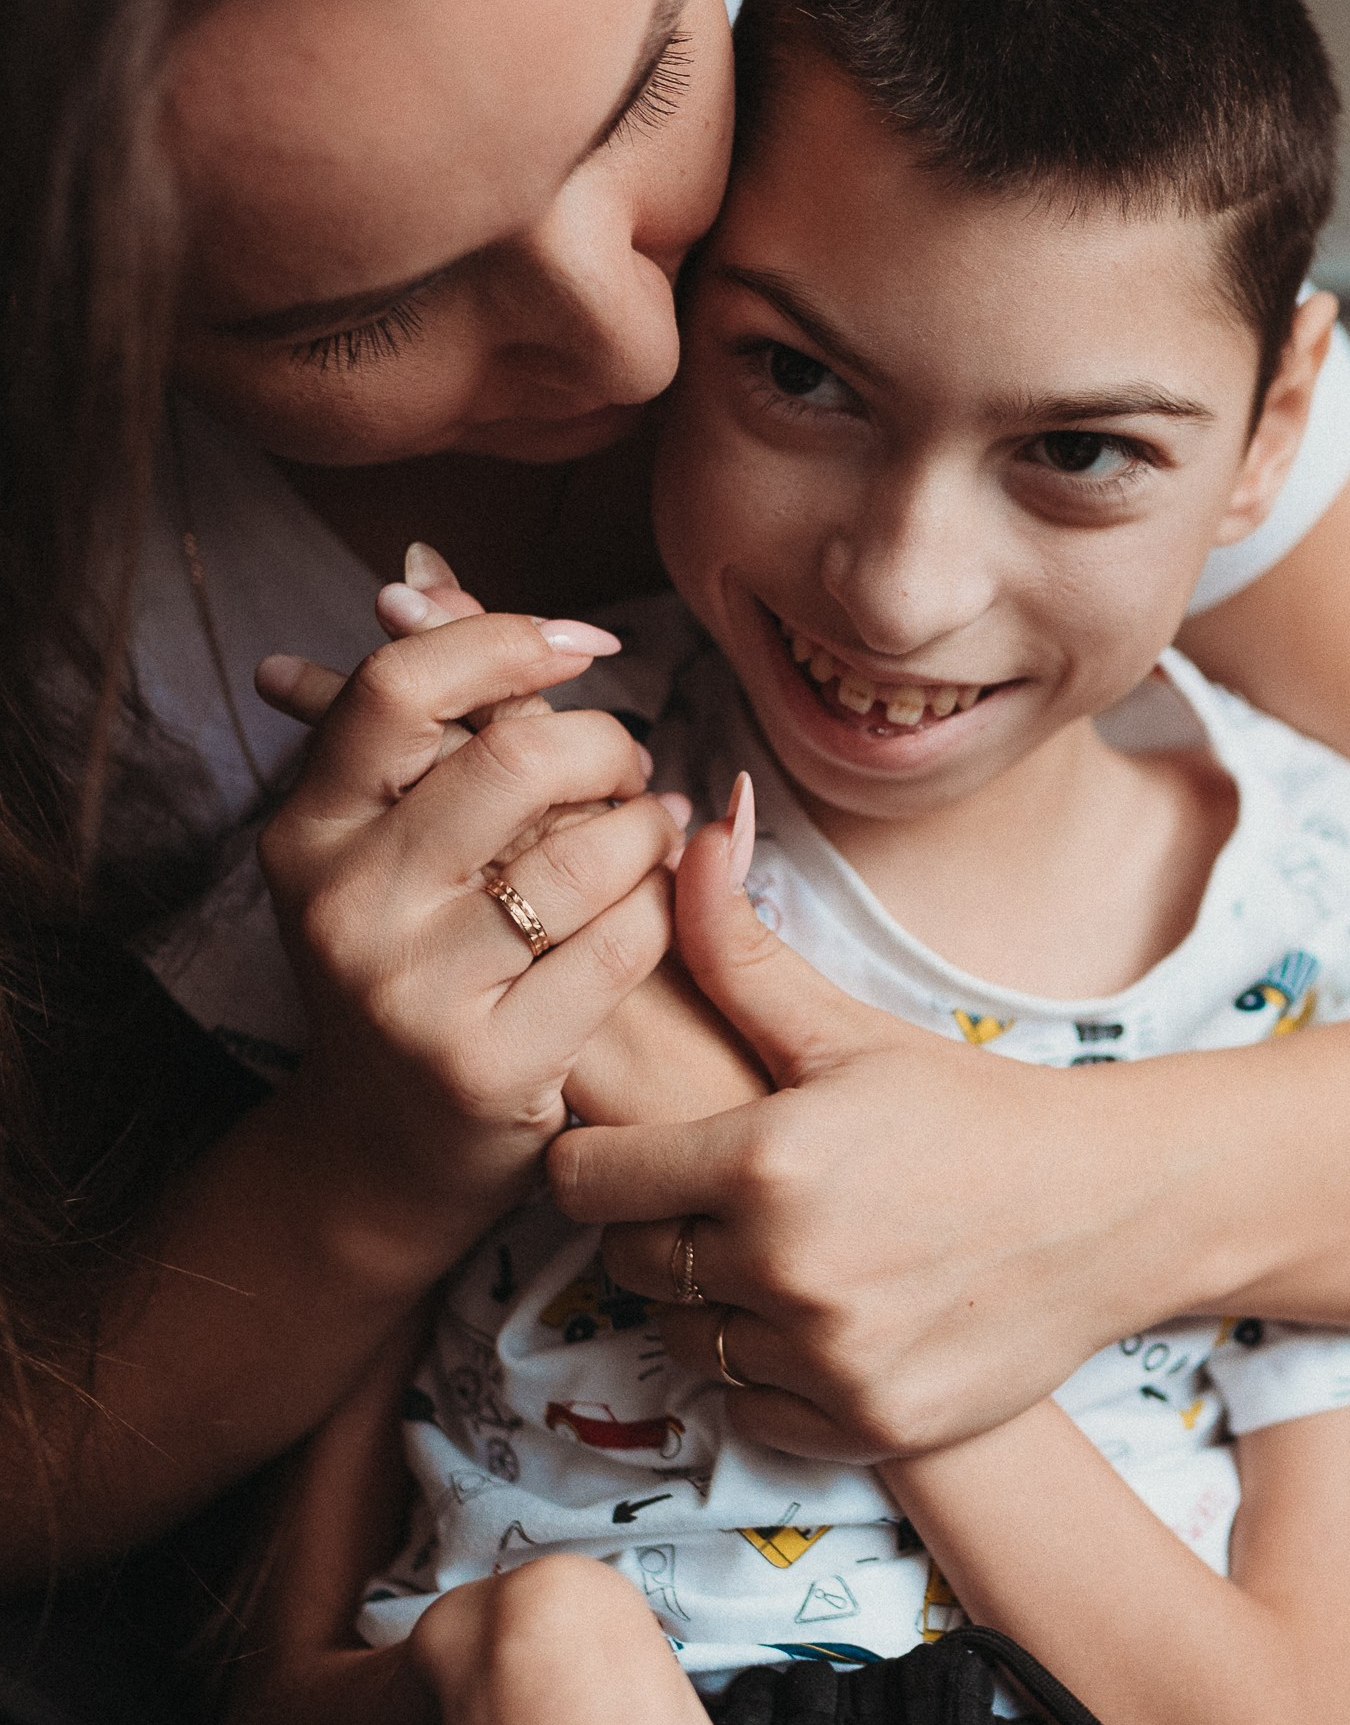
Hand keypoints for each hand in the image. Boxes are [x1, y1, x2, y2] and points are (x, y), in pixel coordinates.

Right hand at [256, 559, 683, 1236]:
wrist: (383, 1155)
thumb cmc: (409, 966)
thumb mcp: (379, 845)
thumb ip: (415, 723)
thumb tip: (419, 569)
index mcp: (307, 833)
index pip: (401, 686)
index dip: (506, 642)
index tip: (583, 648)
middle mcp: (344, 906)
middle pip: (516, 760)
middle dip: (607, 747)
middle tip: (635, 767)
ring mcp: (411, 991)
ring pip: (586, 853)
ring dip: (652, 830)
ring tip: (661, 829)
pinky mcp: (488, 1063)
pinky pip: (621, 943)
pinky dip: (662, 909)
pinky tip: (666, 901)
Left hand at [548, 809, 1155, 1459]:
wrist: (1109, 1211)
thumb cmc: (973, 1109)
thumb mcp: (850, 1031)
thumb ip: (743, 949)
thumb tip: (691, 830)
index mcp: (765, 1159)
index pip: (586, 1180)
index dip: (596, 1160)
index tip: (631, 1152)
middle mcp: (785, 1268)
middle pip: (628, 1263)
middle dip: (656, 1229)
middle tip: (721, 1199)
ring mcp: (825, 1357)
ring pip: (686, 1339)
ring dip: (713, 1304)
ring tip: (780, 1253)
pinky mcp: (862, 1425)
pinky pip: (750, 1407)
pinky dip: (771, 1373)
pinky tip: (824, 1316)